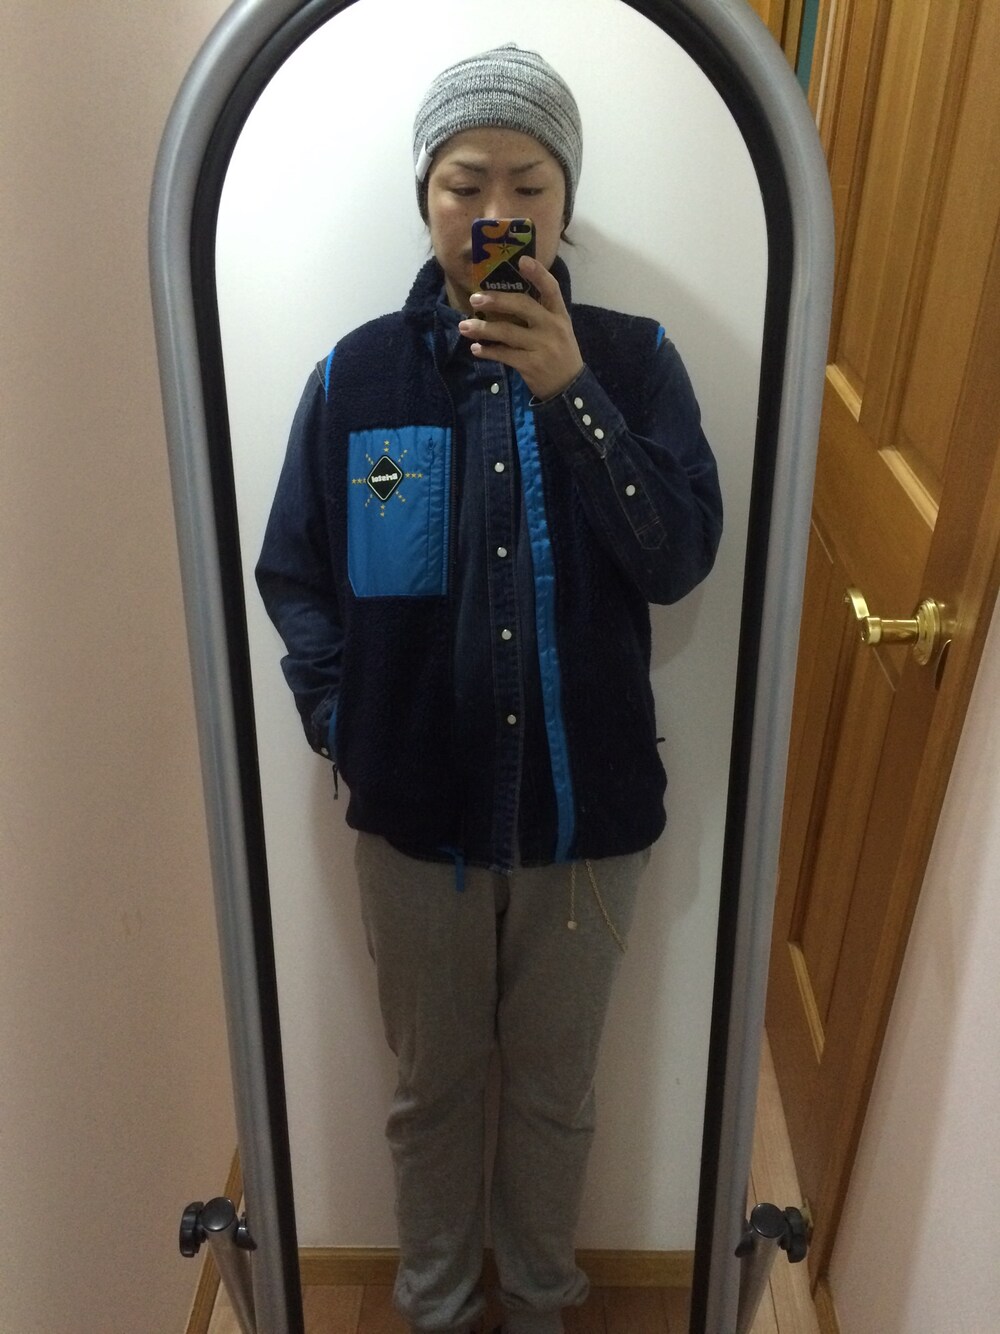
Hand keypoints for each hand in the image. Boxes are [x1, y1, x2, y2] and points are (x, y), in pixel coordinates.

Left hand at [458, 255, 583, 401]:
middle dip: (496, 301)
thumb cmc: (558, 352)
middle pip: (522, 306)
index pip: (551, 288)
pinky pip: (504, 354)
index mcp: (560, 315)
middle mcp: (552, 327)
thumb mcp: (558, 329)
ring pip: (507, 332)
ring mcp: (542, 347)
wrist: (568, 387)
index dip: (538, 273)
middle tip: (475, 299)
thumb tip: (504, 298)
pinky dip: (488, 351)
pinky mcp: (531, 365)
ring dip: (482, 329)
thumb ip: (539, 313)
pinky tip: (476, 348)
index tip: (522, 260)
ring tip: (464, 327)